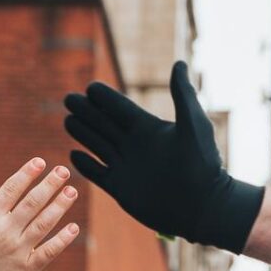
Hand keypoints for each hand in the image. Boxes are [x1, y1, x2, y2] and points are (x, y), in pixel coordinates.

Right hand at [0, 162, 79, 270]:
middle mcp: (5, 232)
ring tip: (72, 192)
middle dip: (49, 185)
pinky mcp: (28, 269)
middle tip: (63, 171)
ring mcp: (18, 250)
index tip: (40, 162)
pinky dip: (62, 239)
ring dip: (60, 206)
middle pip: (32, 203)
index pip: (11, 189)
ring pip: (44, 223)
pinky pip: (49, 251)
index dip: (27, 174)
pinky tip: (74, 227)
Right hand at [62, 60, 263, 251]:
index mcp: (150, 129)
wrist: (202, 207)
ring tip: (67, 119)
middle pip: (105, 124)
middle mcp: (136, 146)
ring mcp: (127, 167)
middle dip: (86, 111)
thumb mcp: (194, 125)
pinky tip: (73, 155)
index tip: (90, 87)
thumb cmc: (203, 166)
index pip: (121, 108)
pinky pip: (98, 174)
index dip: (105, 97)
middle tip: (68, 98)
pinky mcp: (121, 189)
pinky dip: (85, 165)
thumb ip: (183, 95)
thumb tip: (180, 63)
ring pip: (98, 145)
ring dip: (82, 133)